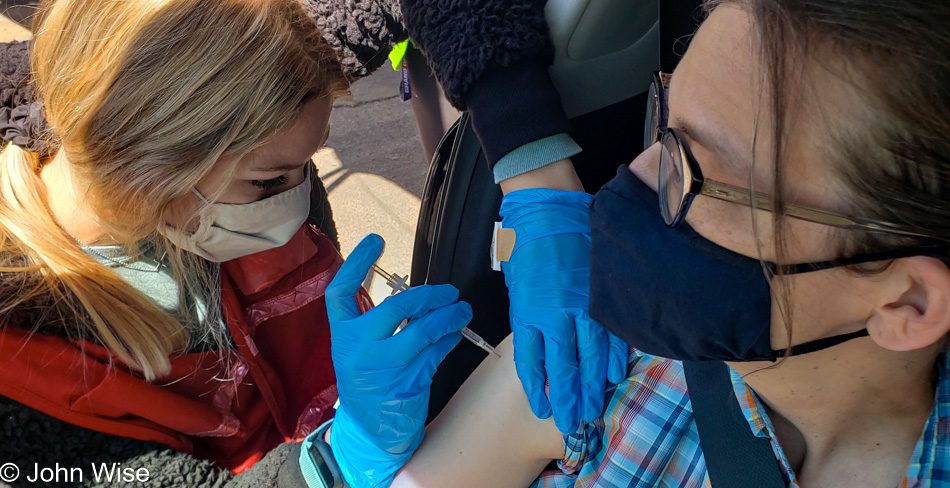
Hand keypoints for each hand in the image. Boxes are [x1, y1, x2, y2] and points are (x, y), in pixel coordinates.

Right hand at [325, 234, 471, 487]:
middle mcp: (357, 349)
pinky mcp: (405, 384)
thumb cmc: (369, 382)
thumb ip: (378, 325)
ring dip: (448, 316)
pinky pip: (434, 354)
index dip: (356, 263)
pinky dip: (449, 339)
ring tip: (462, 309)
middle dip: (429, 295)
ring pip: (422, 331)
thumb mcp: (360, 351)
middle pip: (395, 308)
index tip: (375, 239)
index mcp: (341, 336)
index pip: (340, 292)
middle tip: (449, 291)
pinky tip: (456, 333)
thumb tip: (419, 297)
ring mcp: (381, 369)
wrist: (370, 432)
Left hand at [500, 189, 627, 433]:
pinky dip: (614, 356)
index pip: (532, 363)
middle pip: (563, 368)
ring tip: (594, 408)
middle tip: (573, 423)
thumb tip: (539, 343)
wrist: (548, 206)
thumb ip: (529, 316)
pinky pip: (611, 333)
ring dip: (592, 386)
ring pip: (590, 357)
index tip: (543, 409)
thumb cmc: (527, 244)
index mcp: (528, 313)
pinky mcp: (602, 294)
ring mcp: (582, 305)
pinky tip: (616, 375)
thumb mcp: (518, 285)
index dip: (538, 389)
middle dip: (568, 399)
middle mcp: (555, 315)